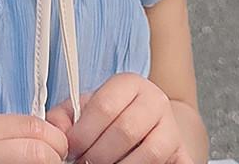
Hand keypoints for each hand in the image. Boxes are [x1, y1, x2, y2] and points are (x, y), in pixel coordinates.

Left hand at [45, 73, 193, 163]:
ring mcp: (173, 127)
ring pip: (149, 153)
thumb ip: (66, 115)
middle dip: (98, 153)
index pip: (105, 106)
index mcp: (130, 83)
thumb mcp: (88, 106)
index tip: (70, 148)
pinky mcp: (183, 152)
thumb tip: (55, 130)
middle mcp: (155, 101)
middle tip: (83, 162)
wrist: (150, 123)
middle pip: (126, 130)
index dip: (84, 132)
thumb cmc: (115, 115)